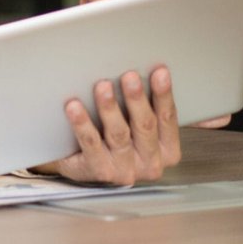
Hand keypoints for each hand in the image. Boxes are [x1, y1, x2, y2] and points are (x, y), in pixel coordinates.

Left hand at [32, 66, 180, 185]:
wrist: (86, 165)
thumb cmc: (118, 140)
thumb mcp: (139, 127)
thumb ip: (148, 107)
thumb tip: (153, 72)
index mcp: (167, 150)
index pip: (168, 118)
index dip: (164, 95)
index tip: (160, 72)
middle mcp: (150, 163)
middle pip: (145, 126)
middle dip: (137, 99)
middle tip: (129, 76)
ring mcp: (125, 170)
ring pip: (119, 134)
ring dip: (110, 108)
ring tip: (103, 86)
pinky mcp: (99, 171)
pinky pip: (90, 143)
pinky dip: (83, 124)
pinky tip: (75, 107)